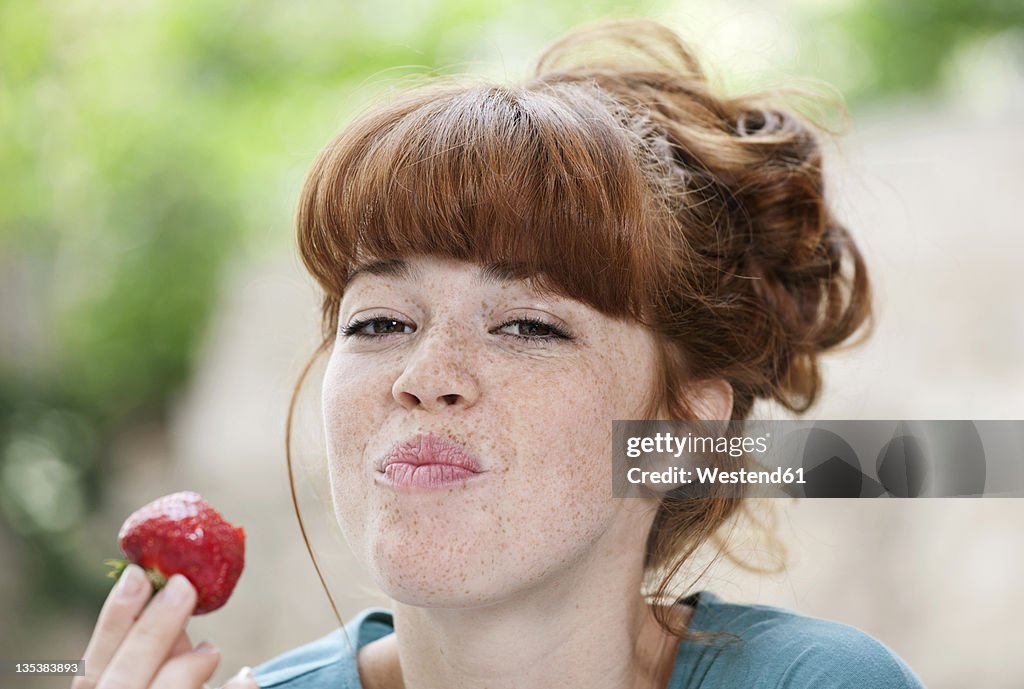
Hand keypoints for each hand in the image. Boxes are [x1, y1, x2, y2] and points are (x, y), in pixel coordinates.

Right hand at [73, 564, 258, 688]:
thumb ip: (152, 659)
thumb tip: (175, 607)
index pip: (91, 669)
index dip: (111, 621)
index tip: (135, 574)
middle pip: (123, 682)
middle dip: (152, 630)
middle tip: (183, 585)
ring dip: (185, 668)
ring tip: (212, 647)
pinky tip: (248, 677)